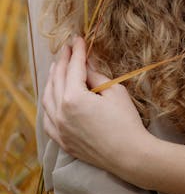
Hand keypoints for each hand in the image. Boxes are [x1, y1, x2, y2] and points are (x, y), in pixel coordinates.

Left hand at [42, 36, 147, 176]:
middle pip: (57, 80)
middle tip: (67, 48)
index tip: (78, 39)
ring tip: (56, 67)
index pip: (73, 67)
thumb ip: (96, 75)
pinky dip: (47, 104)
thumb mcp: (114, 91)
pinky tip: (51, 97)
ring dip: (51, 79)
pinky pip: (47, 119)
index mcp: (73, 98)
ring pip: (47, 98)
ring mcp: (59, 128)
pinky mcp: (62, 140)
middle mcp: (60, 112)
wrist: (128, 154)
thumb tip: (87, 63)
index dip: (76, 51)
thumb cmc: (125, 121)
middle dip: (62, 61)